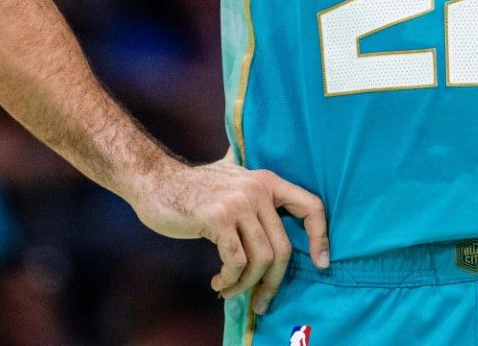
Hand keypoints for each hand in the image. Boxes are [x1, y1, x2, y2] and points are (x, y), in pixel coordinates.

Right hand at [129, 154, 329, 314]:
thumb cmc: (193, 188)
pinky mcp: (218, 219)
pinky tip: (219, 282)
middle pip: (282, 248)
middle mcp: (258, 189)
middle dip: (272, 282)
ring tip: (230, 291)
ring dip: (246, 285)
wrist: (155, 182)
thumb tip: (275, 206)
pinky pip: (236, 261)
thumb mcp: (231, 176)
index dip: (321, 237)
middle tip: (261, 301)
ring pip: (260, 259)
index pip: (312, 206)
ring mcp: (238, 203)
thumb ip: (253, 185)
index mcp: (267, 181)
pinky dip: (230, 280)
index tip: (321, 263)